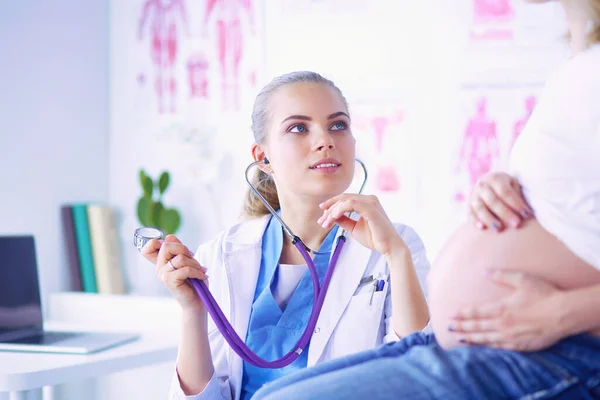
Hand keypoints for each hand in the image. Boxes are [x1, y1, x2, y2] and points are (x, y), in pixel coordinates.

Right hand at [149, 235, 208, 312]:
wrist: (196, 302)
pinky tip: (202, 276)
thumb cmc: (194, 282)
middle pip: (166, 245)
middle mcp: (160, 267)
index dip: (160, 242)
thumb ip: (179, 249)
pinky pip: (185, 269)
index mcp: (162, 262)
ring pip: (180, 258)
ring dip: (195, 263)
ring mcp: (163, 274)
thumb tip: (169, 236)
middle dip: (184, 249)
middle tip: (193, 258)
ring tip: (200, 270)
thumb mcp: (188, 261)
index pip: (149, 246)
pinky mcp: (170, 281)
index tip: (179, 251)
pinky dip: (198, 272)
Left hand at [317, 194, 405, 256]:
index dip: (331, 204)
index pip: (345, 199)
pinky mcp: (371, 208)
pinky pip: (351, 204)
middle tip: (321, 221)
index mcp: (366, 202)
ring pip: (345, 200)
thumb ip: (343, 220)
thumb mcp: (353, 228)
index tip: (322, 214)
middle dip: (329, 209)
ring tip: (326, 222)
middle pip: (343, 198)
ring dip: (333, 211)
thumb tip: (330, 216)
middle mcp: (369, 199)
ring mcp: (370, 202)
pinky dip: (340, 209)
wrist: (388, 247)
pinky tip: (333, 218)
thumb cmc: (374, 238)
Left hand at [448, 270, 565, 351]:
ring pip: (485, 339)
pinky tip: (480, 346)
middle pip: (476, 327)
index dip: (462, 314)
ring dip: (470, 338)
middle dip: (460, 327)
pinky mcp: (520, 345)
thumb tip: (484, 271)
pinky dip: (487, 346)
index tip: (450, 315)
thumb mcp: (522, 279)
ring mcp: (511, 336)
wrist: (564, 314)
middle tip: (447, 328)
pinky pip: (499, 347)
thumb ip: (501, 276)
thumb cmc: (544, 294)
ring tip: (458, 338)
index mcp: (501, 308)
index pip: (476, 312)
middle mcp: (503, 324)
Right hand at [469, 172, 533, 231]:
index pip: (505, 192)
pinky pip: (471, 214)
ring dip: (489, 219)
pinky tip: (482, 228)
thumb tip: (526, 213)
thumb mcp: (514, 186)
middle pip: (492, 200)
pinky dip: (475, 221)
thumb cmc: (508, 188)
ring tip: (499, 229)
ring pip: (480, 208)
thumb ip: (517, 197)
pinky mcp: (469, 206)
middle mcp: (482, 185)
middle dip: (505, 213)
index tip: (526, 215)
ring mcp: (474, 195)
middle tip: (516, 224)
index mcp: (495, 178)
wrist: (490, 185)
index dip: (516, 204)